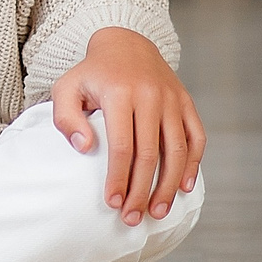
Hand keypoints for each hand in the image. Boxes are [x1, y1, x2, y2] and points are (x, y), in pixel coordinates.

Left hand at [49, 26, 205, 226]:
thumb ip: (65, 117)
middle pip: (150, 154)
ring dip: (169, 186)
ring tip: (158, 211)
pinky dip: (192, 164)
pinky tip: (183, 187)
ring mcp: (172, 100)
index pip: (122, 146)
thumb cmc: (92, 74)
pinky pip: (196, 137)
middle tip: (133, 218)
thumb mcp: (66, 87)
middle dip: (142, 191)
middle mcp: (150, 97)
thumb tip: (85, 148)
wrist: (126, 44)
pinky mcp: (186, 103)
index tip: (112, 203)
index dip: (118, 178)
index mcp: (120, 94)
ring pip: (177, 150)